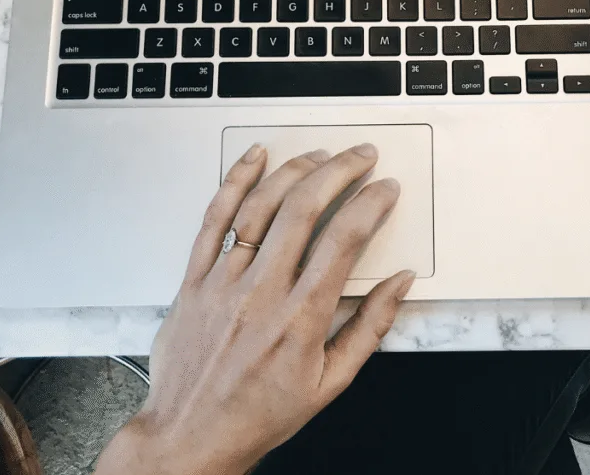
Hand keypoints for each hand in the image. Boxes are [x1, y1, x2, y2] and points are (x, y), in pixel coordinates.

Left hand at [95, 143, 414, 474]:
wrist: (190, 436)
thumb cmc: (259, 413)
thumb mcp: (330, 383)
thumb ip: (370, 328)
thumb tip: (399, 284)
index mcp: (300, 320)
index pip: (343, 241)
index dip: (370, 205)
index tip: (385, 189)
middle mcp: (260, 293)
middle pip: (304, 210)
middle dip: (340, 171)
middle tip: (360, 157)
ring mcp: (223, 282)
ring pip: (260, 207)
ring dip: (295, 171)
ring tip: (319, 154)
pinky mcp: (194, 280)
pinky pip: (214, 219)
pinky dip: (234, 182)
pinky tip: (254, 160)